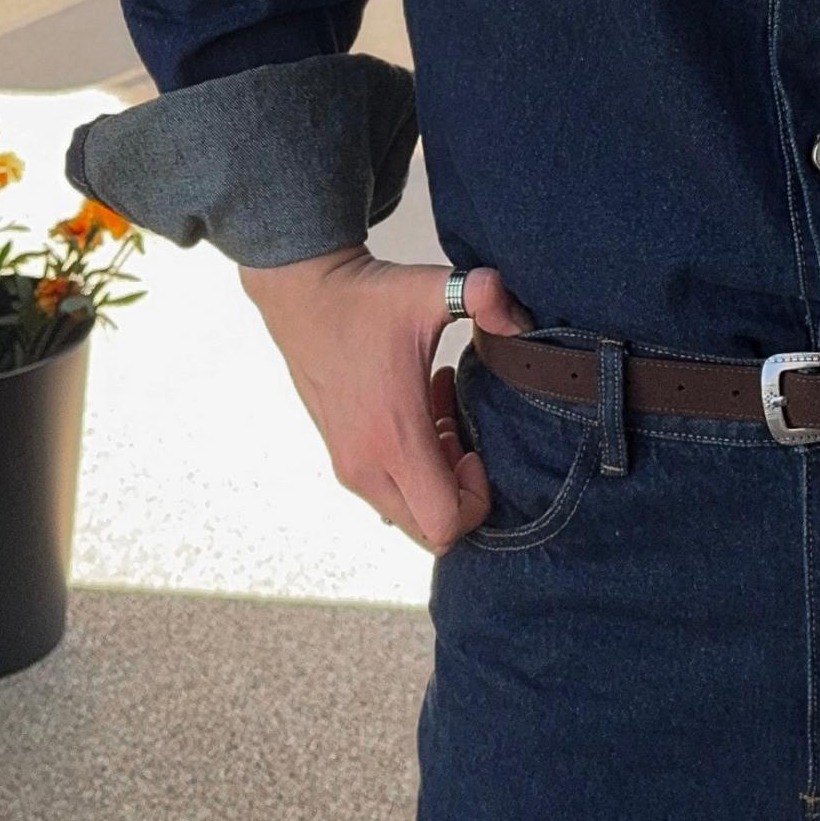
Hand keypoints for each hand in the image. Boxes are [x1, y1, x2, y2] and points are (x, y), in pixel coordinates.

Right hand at [238, 246, 535, 551]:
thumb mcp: (431, 289)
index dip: (477, 499)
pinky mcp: (340, 453)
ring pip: (408, 510)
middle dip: (459, 494)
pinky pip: (387, 488)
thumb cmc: (364, 297)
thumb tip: (519, 319)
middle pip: (429, 531)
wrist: (300, 292)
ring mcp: (348, 464)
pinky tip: (421, 413)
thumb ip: (486, 296)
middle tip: (462, 438)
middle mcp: (366, 464)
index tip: (478, 451)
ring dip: (437, 476)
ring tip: (442, 417)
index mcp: (393, 440)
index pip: (445, 524)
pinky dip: (413, 466)